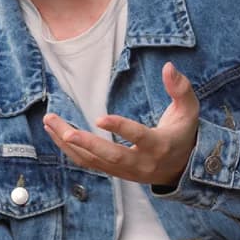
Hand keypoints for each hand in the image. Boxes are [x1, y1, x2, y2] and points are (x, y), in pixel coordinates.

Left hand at [42, 62, 199, 186]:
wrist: (180, 168)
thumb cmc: (183, 133)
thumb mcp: (189, 110)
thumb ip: (181, 89)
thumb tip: (168, 66)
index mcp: (159, 145)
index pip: (139, 137)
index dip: (121, 128)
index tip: (100, 118)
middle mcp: (140, 163)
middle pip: (110, 156)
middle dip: (86, 144)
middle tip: (65, 131)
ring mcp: (124, 171)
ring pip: (92, 161)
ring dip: (68, 144)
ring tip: (50, 122)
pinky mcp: (112, 173)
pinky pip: (87, 163)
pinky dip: (69, 150)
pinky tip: (56, 133)